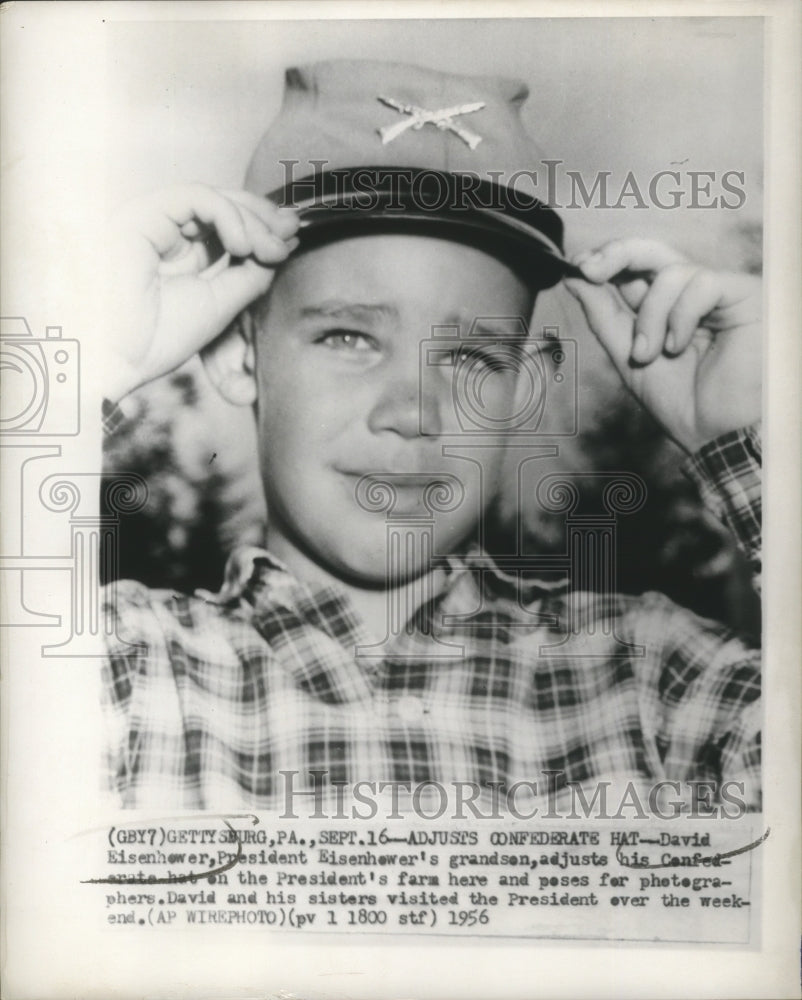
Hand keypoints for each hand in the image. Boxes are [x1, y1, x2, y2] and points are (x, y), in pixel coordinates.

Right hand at [104, 184, 298, 400]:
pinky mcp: (142, 214)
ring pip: (212, 200)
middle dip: (262, 218)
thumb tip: (280, 249)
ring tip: (271, 249)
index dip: (261, 230)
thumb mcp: (220, 305)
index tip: (291, 242)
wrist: (116, 357)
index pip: (226, 228)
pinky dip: (227, 215)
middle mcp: (165, 233)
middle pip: (222, 208)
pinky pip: (195, 197)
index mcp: (180, 255)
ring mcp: (152, 221)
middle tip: (292, 232)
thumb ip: (249, 276)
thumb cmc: (158, 339)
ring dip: (250, 220)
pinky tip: (244, 245)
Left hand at [564, 238, 761, 452]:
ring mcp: (718, 292)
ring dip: (649, 317)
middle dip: (615, 256)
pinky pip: (700, 283)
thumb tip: (575, 277)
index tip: (576, 266)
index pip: (633, 269)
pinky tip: (678, 346)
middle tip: (588, 269)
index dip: (605, 261)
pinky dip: (680, 316)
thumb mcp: (627, 355)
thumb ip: (603, 315)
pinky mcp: (743, 293)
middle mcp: (691, 295)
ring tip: (647, 354)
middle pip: (651, 252)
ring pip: (669, 273)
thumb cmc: (680, 401)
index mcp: (664, 308)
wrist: (717, 433)